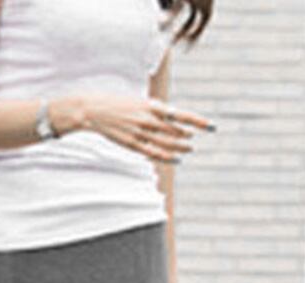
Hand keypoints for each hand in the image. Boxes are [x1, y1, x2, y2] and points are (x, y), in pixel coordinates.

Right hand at [78, 94, 212, 163]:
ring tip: (190, 149)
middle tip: (195, 140)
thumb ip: (156, 110)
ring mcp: (140, 133)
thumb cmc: (117, 104)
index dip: (197, 121)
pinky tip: (177, 159)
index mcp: (151, 106)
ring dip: (181, 148)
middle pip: (176, 132)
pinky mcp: (132, 144)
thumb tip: (172, 115)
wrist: (94, 110)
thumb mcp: (139, 102)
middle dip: (188, 136)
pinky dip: (168, 157)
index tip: (211, 126)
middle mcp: (148, 120)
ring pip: (167, 145)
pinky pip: (154, 153)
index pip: (181, 115)